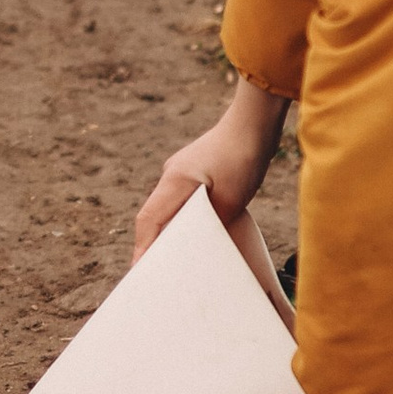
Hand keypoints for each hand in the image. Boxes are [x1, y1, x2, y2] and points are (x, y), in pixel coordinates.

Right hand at [133, 78, 288, 262]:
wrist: (254, 121)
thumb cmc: (244, 157)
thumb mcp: (232, 200)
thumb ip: (213, 224)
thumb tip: (202, 245)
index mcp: (174, 180)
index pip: (148, 219)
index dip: (142, 247)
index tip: (138, 271)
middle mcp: (171, 173)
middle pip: (153, 215)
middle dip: (151, 243)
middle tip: (153, 272)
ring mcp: (181, 169)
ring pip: (167, 207)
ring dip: (169, 230)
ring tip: (173, 257)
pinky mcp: (193, 169)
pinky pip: (180, 199)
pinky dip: (182, 217)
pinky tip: (194, 230)